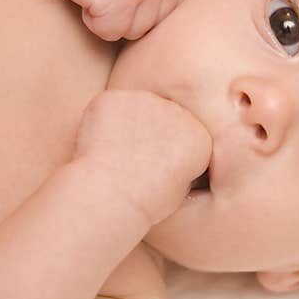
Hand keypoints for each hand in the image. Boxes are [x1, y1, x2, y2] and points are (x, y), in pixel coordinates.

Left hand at [72, 90, 210, 225]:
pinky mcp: (116, 96)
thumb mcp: (179, 191)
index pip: (185, 132)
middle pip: (163, 115)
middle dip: (148, 131)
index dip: (167, 149)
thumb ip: (180, 162)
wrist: (110, 195)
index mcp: (199, 136)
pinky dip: (103, 119)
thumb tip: (167, 150)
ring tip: (115, 154)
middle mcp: (178, 111)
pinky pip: (111, 104)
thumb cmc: (143, 202)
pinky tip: (99, 143)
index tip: (153, 168)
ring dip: (127, 124)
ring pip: (136, 106)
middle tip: (129, 158)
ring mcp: (146, 100)